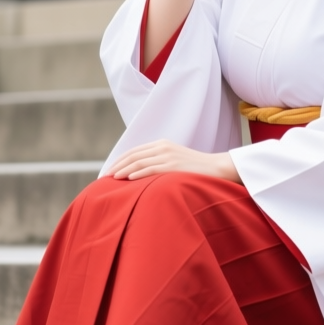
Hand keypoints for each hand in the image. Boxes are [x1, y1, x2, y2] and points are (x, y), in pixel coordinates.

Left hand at [108, 140, 240, 182]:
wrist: (218, 168)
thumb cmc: (197, 169)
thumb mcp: (176, 161)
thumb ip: (160, 163)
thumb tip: (142, 174)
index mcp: (162, 144)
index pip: (135, 151)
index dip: (120, 160)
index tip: (110, 171)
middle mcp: (163, 147)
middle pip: (134, 155)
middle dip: (118, 165)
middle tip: (105, 177)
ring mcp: (169, 155)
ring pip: (139, 162)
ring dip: (124, 171)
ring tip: (112, 179)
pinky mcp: (174, 165)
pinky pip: (151, 169)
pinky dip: (138, 173)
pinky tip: (129, 179)